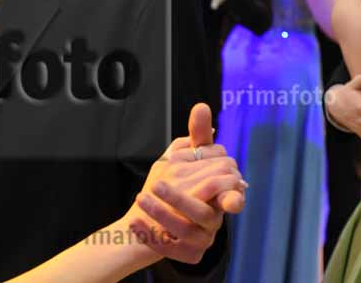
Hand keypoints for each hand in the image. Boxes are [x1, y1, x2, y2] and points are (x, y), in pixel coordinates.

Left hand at [126, 104, 245, 264]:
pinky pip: (172, 250)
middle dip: (179, 197)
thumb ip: (198, 135)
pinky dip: (152, 236)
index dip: (218, 189)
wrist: (155, 221)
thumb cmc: (178, 184)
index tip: (192, 177)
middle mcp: (215, 219)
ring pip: (186, 230)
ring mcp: (203, 239)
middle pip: (202, 211)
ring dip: (162, 213)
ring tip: (140, 198)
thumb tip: (201, 107)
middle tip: (156, 183)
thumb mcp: (185, 158)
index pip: (225, 193)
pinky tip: (135, 222)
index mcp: (218, 196)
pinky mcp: (188, 254)